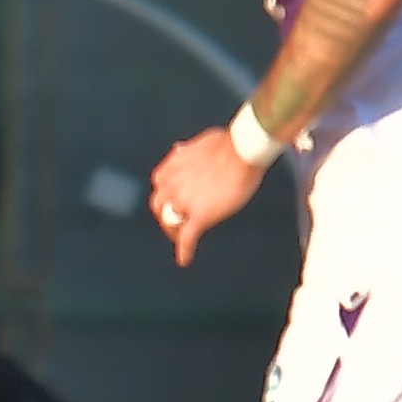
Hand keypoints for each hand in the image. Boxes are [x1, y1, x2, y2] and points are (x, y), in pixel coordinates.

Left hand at [148, 128, 269, 266]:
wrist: (242, 150)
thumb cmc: (226, 143)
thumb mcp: (198, 142)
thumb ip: (185, 152)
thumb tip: (178, 149)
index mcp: (169, 168)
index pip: (159, 187)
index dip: (166, 196)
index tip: (173, 201)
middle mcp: (170, 186)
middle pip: (160, 208)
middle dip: (165, 216)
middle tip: (175, 224)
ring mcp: (183, 203)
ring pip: (171, 224)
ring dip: (174, 233)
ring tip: (181, 241)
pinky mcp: (199, 216)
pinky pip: (187, 238)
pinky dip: (184, 251)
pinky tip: (184, 259)